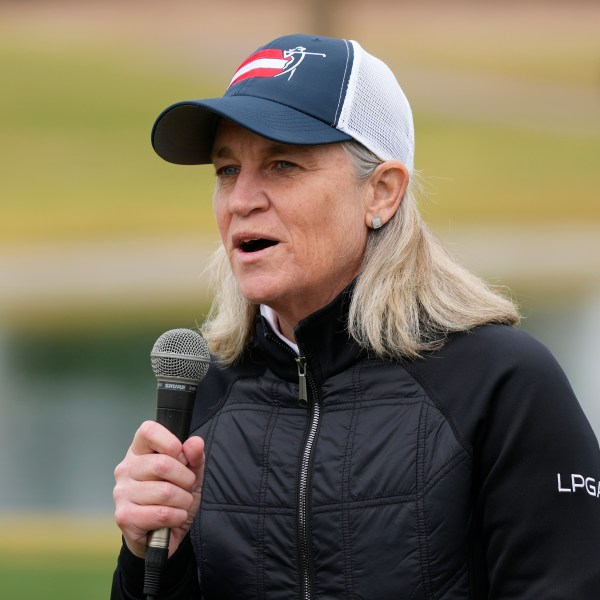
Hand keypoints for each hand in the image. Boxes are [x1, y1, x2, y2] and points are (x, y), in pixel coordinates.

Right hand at [113, 421, 204, 558]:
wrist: (165, 534)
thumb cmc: (176, 496)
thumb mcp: (191, 473)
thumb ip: (195, 456)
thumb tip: (195, 443)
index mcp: (139, 451)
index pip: (148, 430)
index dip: (170, 441)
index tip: (181, 457)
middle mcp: (126, 469)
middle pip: (163, 464)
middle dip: (186, 479)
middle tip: (187, 488)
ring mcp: (122, 492)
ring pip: (165, 492)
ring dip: (183, 501)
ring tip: (180, 505)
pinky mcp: (124, 516)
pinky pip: (161, 514)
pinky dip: (177, 517)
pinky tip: (174, 518)